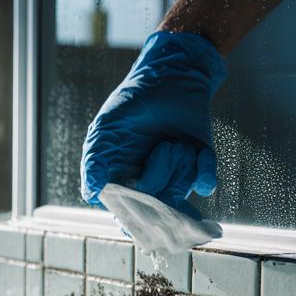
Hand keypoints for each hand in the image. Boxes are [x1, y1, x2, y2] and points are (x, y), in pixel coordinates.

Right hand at [80, 31, 227, 209]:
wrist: (169, 76)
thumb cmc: (131, 102)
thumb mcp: (104, 129)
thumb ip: (94, 162)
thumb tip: (91, 194)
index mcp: (122, 178)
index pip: (126, 212)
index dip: (130, 219)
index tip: (134, 218)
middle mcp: (149, 182)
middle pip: (155, 206)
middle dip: (158, 180)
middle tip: (158, 150)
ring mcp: (175, 174)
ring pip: (179, 192)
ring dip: (177, 164)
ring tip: (171, 141)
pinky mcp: (199, 163)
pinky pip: (204, 180)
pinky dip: (203, 172)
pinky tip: (196, 154)